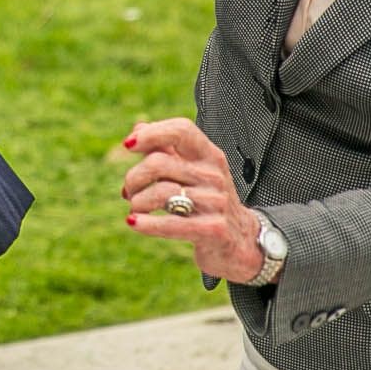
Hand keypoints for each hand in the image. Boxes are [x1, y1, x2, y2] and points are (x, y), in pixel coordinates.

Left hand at [119, 117, 263, 282]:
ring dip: (137, 202)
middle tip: (129, 191)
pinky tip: (133, 222)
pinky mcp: (214, 230)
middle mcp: (215, 175)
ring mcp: (216, 203)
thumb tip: (139, 128)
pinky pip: (171, 224)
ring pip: (161, 192)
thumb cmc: (208, 201)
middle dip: (134, 178)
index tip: (128, 145)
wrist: (241, 241)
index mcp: (210, 155)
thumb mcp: (194, 171)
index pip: (182, 130)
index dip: (152, 133)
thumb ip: (167, 149)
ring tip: (135, 208)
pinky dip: (146, 223)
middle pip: (159, 163)